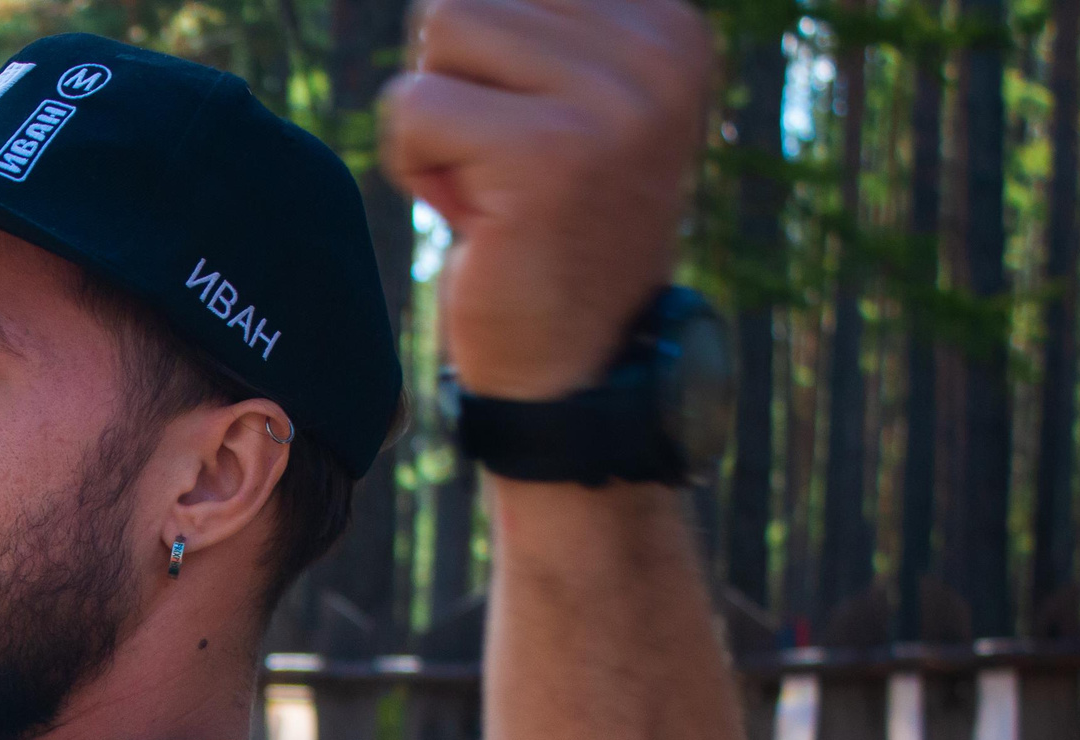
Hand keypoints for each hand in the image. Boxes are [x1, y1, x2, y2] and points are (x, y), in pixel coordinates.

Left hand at [381, 0, 711, 398]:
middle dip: (452, 84)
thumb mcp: (559, 99)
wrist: (571, 366)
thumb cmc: (544, 229)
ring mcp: (611, 101)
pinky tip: (471, 216)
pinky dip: (412, 163)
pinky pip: (412, 105)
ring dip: (432, 119)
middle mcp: (656, 51)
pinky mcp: (547, 153)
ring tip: (487, 184)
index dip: (481, 59)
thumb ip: (527, 25)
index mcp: (667, 24)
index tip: (524, 137)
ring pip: (439, 30)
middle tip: (496, 166)